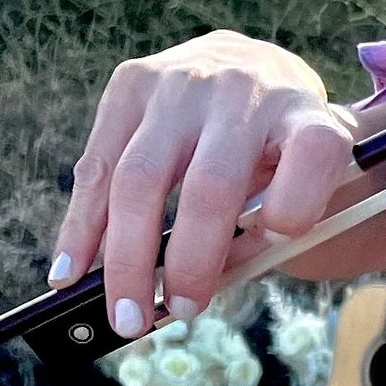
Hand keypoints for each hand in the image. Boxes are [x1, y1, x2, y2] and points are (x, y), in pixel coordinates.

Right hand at [50, 31, 359, 336]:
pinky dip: (81, 226)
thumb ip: (269, 232)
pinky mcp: (132, 82)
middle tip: (179, 312)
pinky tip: (71, 271)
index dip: (294, 210)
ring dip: (125, 258)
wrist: (255, 70)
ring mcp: (183, 82)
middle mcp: (244, 90)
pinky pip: (97, 165)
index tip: (274, 242)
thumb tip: (188, 294)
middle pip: (211, 186)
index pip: (314, 154)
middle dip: (189, 262)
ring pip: (139, 178)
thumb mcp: (302, 182)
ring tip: (125, 315)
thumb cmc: (282, 148)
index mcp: (304, 113)